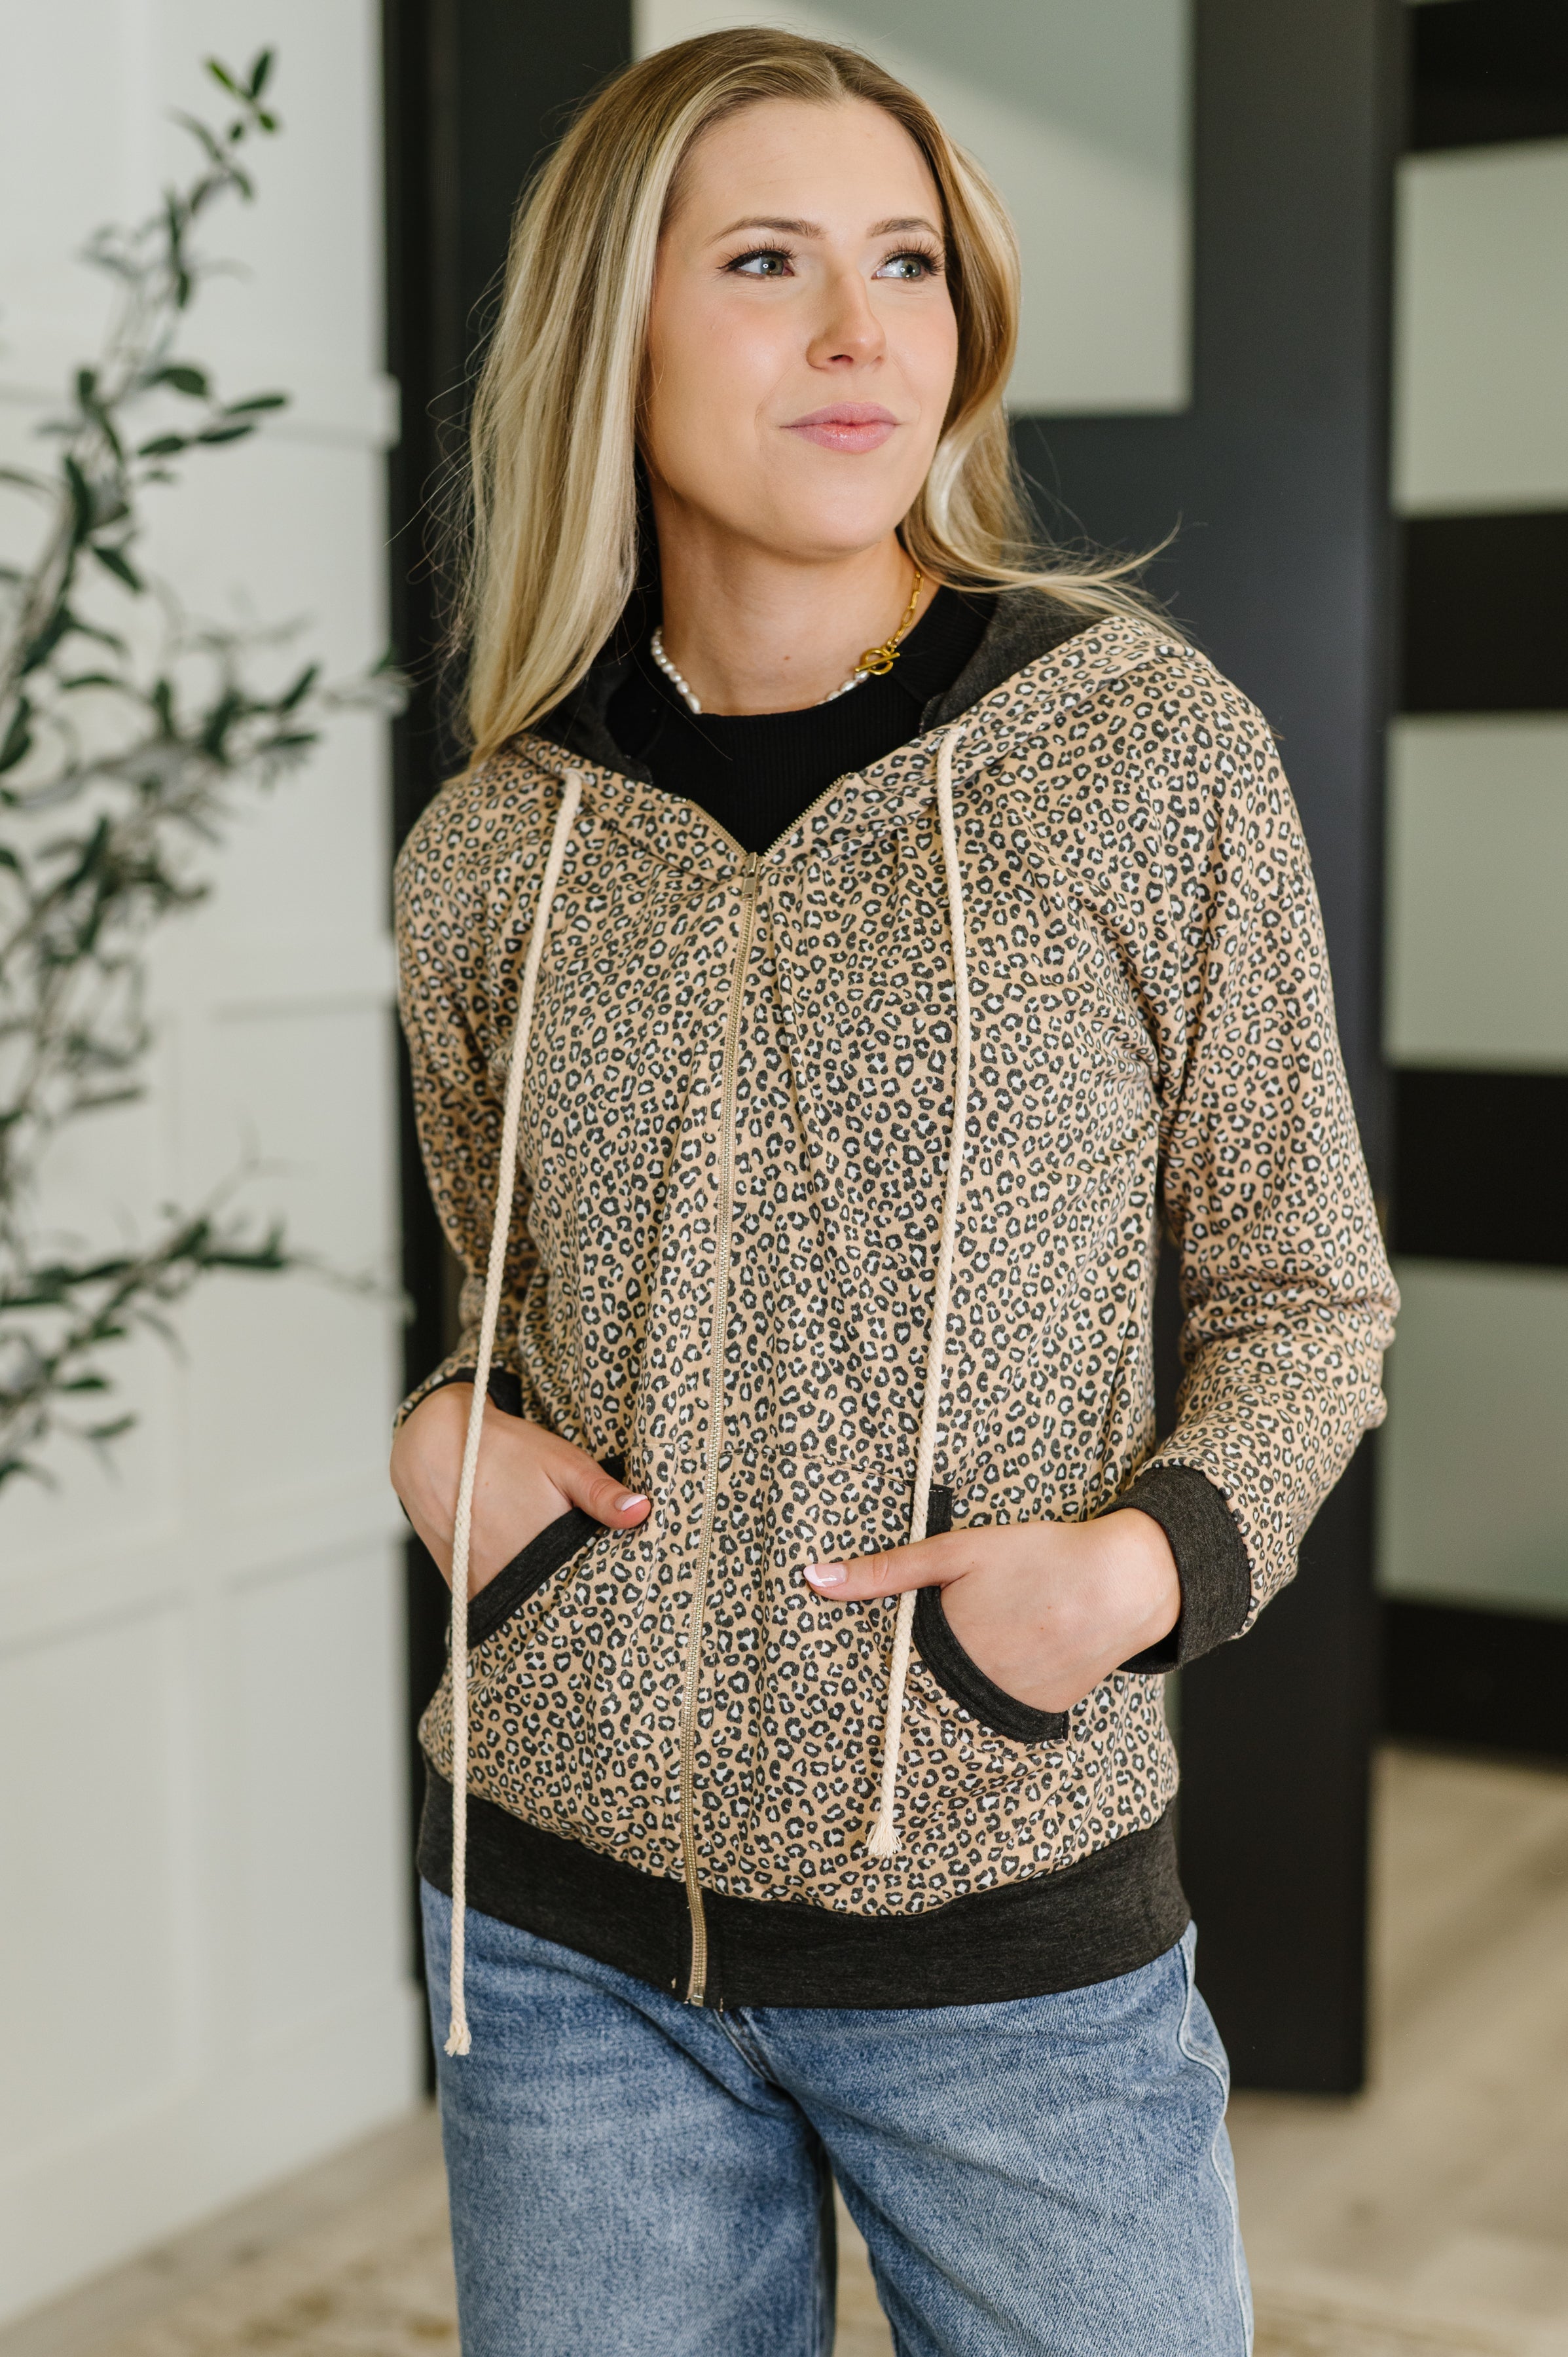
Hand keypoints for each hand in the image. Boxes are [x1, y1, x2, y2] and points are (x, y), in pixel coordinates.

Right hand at [390, 1383, 649, 1596]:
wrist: (434, 1449)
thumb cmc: (504, 1452)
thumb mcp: (562, 1462)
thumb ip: (601, 1492)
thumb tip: (643, 1512)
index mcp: (545, 1550)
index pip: (589, 1589)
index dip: (606, 1587)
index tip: (625, 1584)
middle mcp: (512, 1578)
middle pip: (558, 1603)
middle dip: (579, 1598)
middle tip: (600, 1586)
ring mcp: (485, 1588)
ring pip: (529, 1609)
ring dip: (547, 1599)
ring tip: (565, 1580)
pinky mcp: (465, 1590)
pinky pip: (501, 1605)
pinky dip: (518, 1600)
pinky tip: (533, 1579)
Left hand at [804, 1510, 1180, 1714]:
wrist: (1124, 1583)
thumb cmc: (1039, 1559)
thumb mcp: (956, 1552)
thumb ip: (884, 1570)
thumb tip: (814, 1578)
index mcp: (944, 1653)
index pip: (886, 1679)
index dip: (871, 1674)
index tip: (851, 1680)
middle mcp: (973, 1693)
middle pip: (923, 1696)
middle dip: (915, 1679)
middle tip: (931, 1653)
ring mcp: (1010, 1710)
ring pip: (961, 1706)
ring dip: (955, 1687)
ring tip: (981, 1646)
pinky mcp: (1041, 1715)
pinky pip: (999, 1708)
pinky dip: (993, 1689)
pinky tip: (1009, 1655)